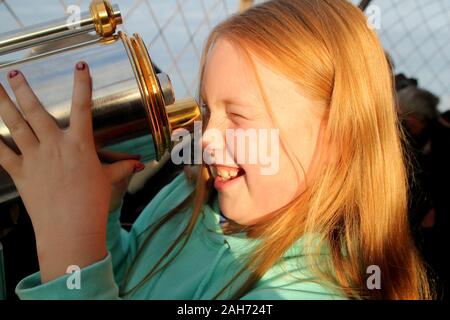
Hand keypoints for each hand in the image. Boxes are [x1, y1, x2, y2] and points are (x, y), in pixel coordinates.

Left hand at [0, 63, 142, 281]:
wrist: (70, 227)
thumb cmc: (92, 203)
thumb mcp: (108, 181)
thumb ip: (120, 168)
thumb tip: (137, 164)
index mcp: (80, 144)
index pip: (82, 106)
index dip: (82, 83)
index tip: (80, 65)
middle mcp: (55, 145)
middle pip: (36, 111)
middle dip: (24, 89)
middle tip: (15, 73)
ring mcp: (35, 158)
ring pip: (15, 125)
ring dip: (4, 105)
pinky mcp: (21, 173)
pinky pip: (4, 153)